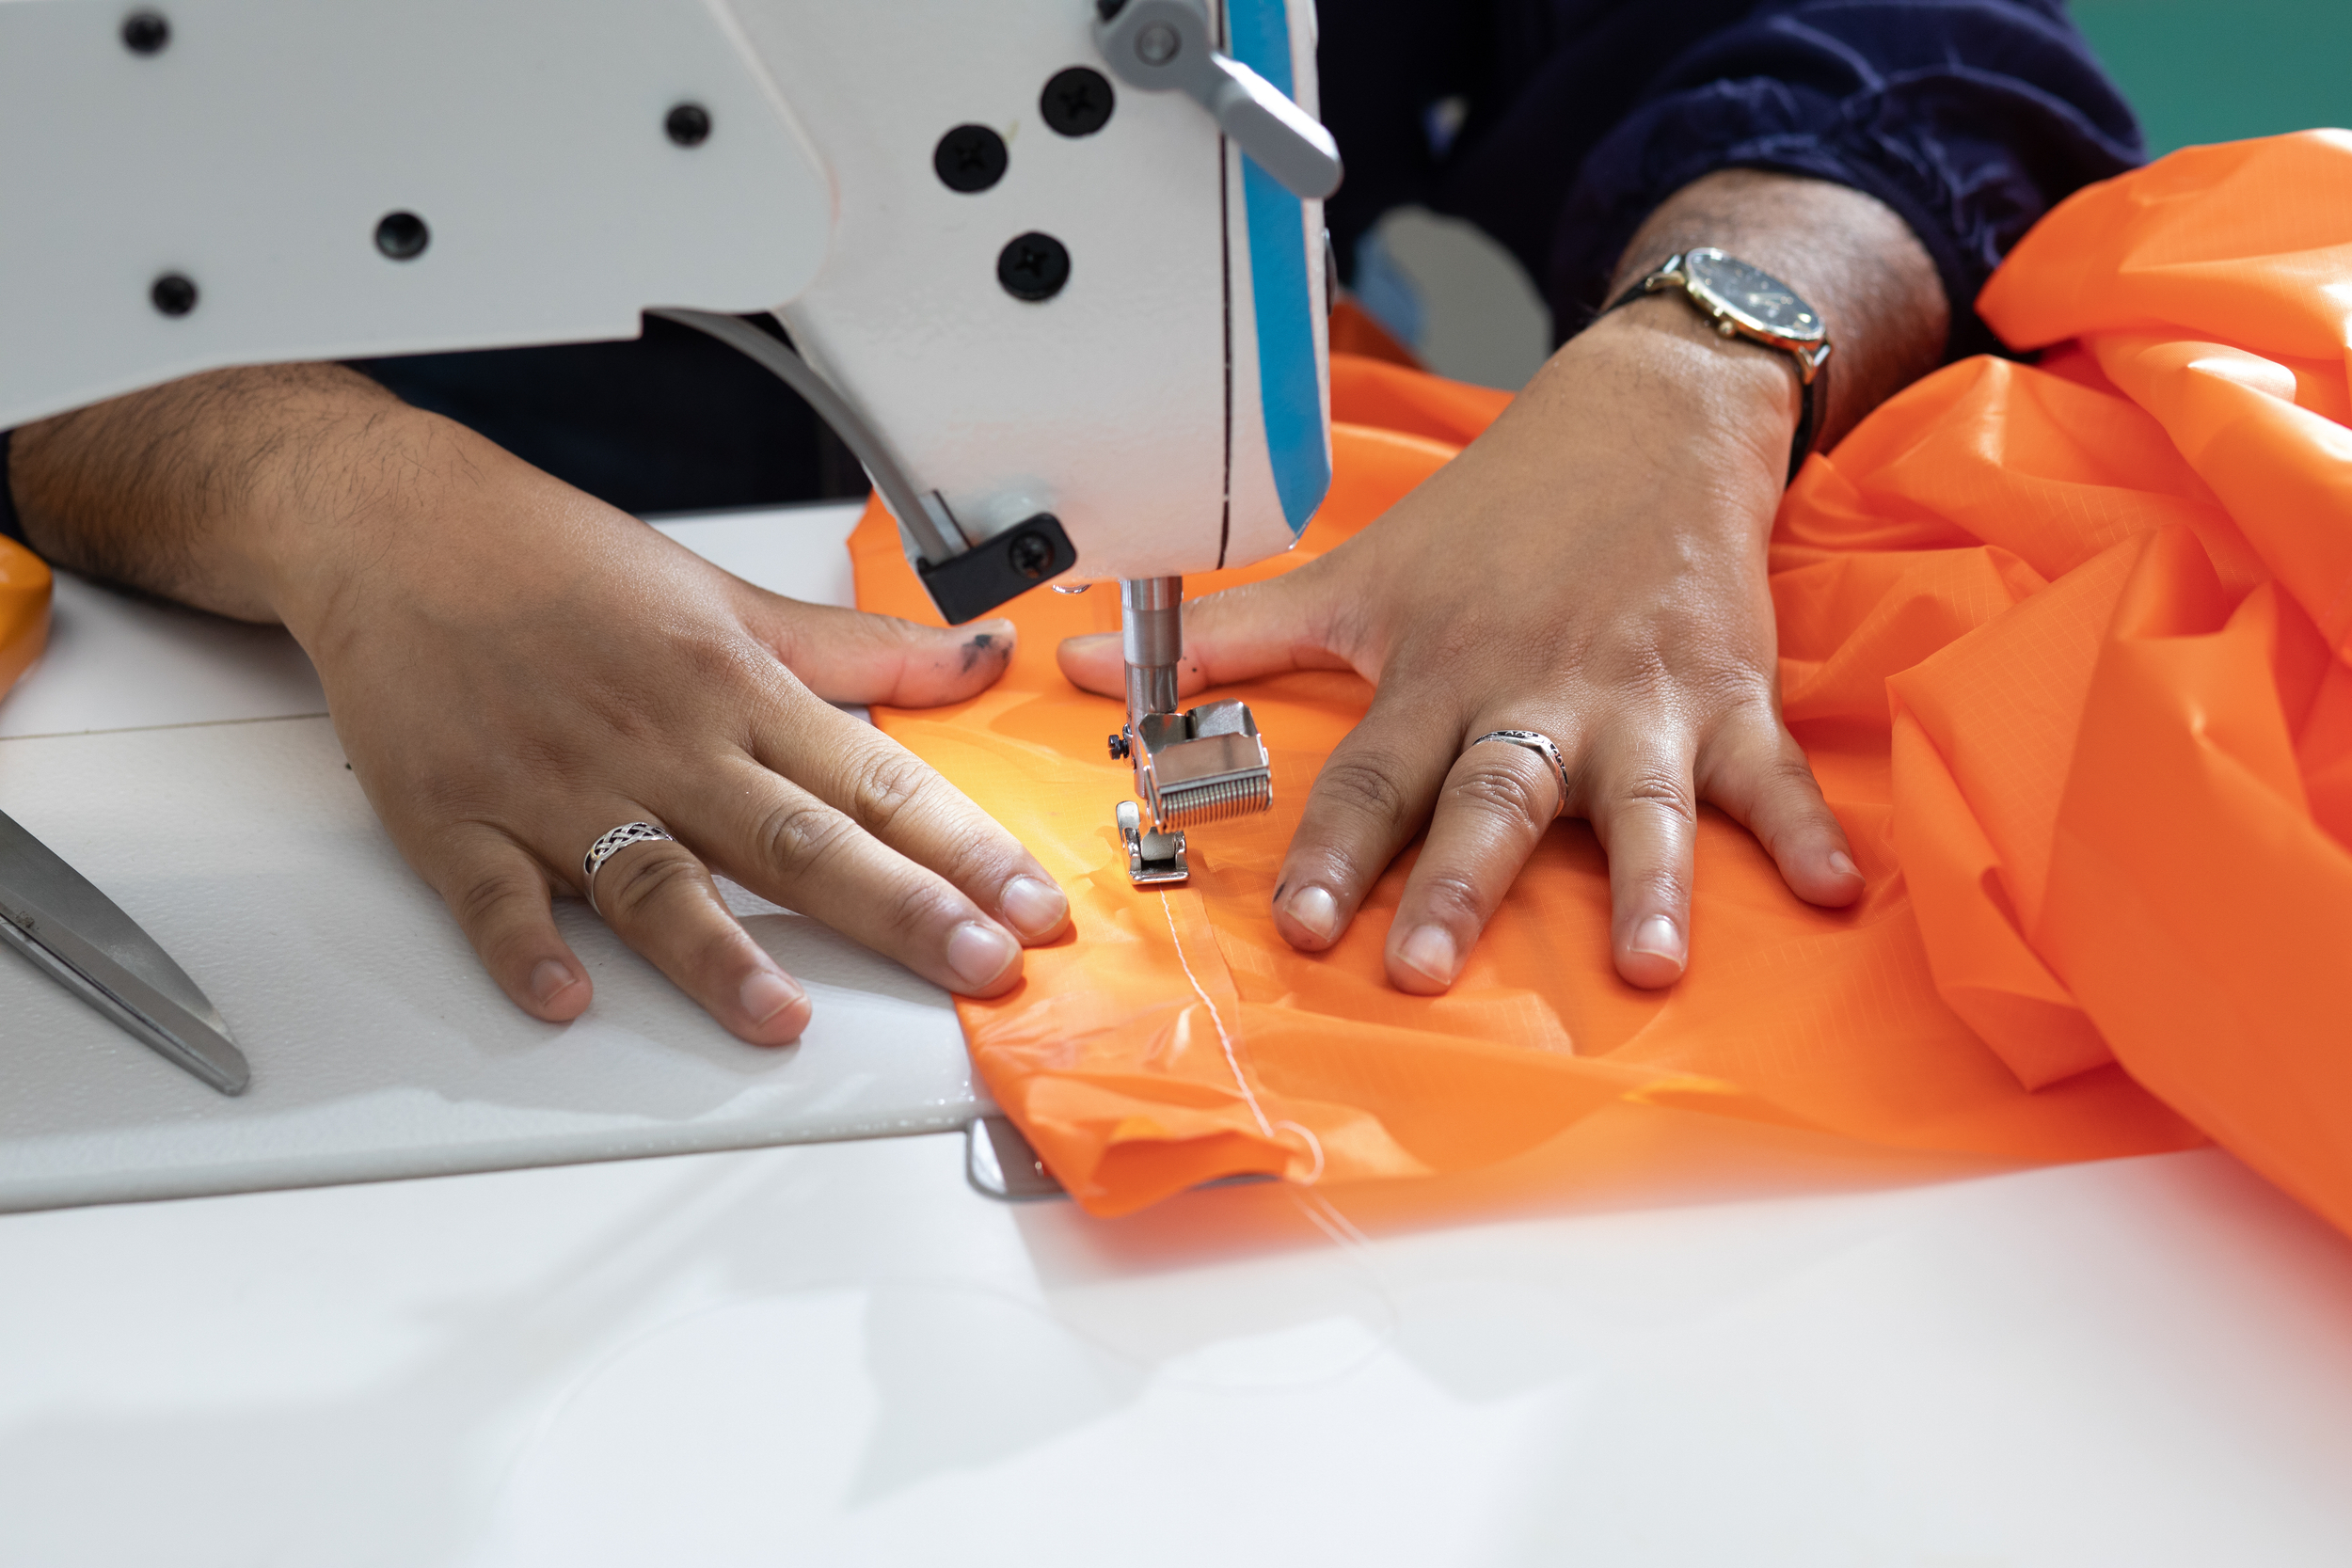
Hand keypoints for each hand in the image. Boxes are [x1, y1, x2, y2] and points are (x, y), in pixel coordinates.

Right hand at [259, 406, 1069, 1041]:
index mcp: (732, 687)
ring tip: (784, 1015)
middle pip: (795, 838)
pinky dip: (526, 946)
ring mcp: (556, 785)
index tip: (1031, 902)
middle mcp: (659, 740)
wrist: (396, 525)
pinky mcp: (457, 818)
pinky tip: (564, 995)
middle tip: (977, 963)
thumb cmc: (557, 562)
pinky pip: (494, 895)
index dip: (965, 846)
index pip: (874, 779)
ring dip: (719, 951)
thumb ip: (858, 650)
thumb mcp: (727, 594)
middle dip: (898, 908)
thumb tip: (975, 658)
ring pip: (653, 878)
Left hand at [1060, 299, 1862, 990]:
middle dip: (1457, 883)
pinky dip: (1806, 831)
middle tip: (1426, 970)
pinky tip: (1839, 894)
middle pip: (1490, 799)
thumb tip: (1078, 663)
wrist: (1646, 416)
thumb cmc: (1494, 515)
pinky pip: (1770, 775)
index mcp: (1439, 673)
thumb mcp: (1358, 572)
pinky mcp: (1725, 694)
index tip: (1304, 927)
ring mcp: (1637, 699)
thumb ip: (1228, 638)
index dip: (1334, 851)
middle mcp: (1534, 694)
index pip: (1372, 776)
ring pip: (1637, 802)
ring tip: (1649, 965)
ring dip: (1646, 882)